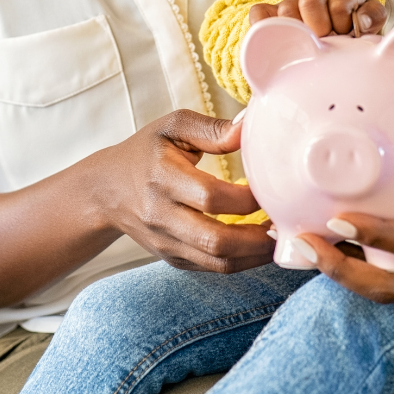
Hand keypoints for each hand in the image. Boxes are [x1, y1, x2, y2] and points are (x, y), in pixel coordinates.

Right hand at [101, 109, 273, 272]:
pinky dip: (242, 261)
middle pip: (215, 239)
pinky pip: (212, 268)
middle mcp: (161, 216)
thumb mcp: (173, 126)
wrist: (106, 190)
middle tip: (287, 222)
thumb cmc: (146, 151)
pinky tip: (262, 245)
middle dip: (258, 237)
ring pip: (217, 262)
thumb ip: (212, 129)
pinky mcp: (173, 259)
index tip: (273, 187)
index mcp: (162, 178)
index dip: (247, 198)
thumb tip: (250, 125)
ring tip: (281, 236)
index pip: (210, 197)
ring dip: (256, 255)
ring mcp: (166, 243)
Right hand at [248, 0, 385, 37]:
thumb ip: (373, 16)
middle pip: (309, 4)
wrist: (335, 42)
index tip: (346, 38)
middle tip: (325, 44)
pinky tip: (276, 41)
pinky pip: (259, 14)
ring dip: (297, 32)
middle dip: (320, 29)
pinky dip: (263, 26)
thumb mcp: (370, 21)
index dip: (343, 25)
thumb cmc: (353, 31)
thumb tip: (360, 22)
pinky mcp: (271, 17)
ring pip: (285, 12)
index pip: (338, 4)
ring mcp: (289, 5)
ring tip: (307, 47)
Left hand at [290, 93, 393, 301]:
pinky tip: (327, 250)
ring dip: (343, 275)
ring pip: (384, 295)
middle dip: (343, 270)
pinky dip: (357, 274)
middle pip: (390, 289)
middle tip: (306, 241)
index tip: (338, 219)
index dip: (375, 236)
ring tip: (305, 245)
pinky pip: (389, 290)